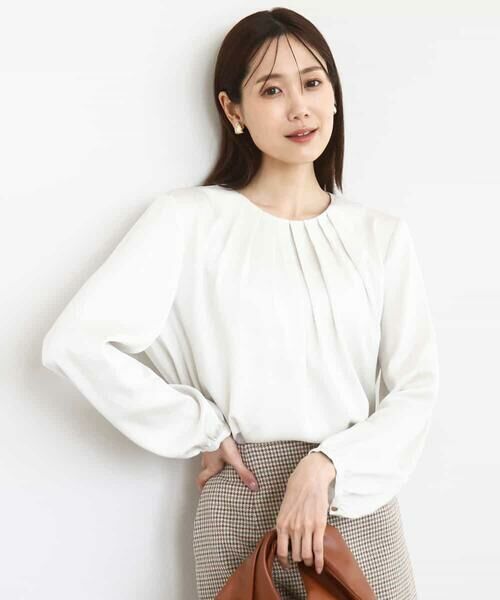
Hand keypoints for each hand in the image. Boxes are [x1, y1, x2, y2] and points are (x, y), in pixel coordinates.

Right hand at [196, 434, 259, 492]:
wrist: (215, 427)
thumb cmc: (222, 443)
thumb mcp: (234, 459)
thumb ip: (244, 473)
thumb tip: (253, 487)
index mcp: (211, 466)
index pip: (201, 479)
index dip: (202, 486)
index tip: (204, 490)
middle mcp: (207, 459)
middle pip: (205, 469)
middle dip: (209, 474)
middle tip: (215, 476)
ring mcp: (207, 449)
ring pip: (207, 458)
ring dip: (212, 462)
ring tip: (221, 462)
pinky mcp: (210, 440)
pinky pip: (210, 448)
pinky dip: (214, 451)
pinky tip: (221, 448)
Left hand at [275, 452, 335, 574]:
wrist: (310, 476)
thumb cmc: (296, 486)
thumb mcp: (284, 506)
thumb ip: (285, 521)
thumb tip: (285, 535)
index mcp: (281, 522)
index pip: (281, 551)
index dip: (284, 561)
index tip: (287, 565)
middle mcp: (292, 528)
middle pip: (295, 555)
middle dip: (298, 560)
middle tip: (301, 559)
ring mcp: (306, 528)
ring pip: (306, 555)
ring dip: (308, 561)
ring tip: (310, 562)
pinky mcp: (319, 526)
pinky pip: (318, 549)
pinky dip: (319, 562)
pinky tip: (320, 568)